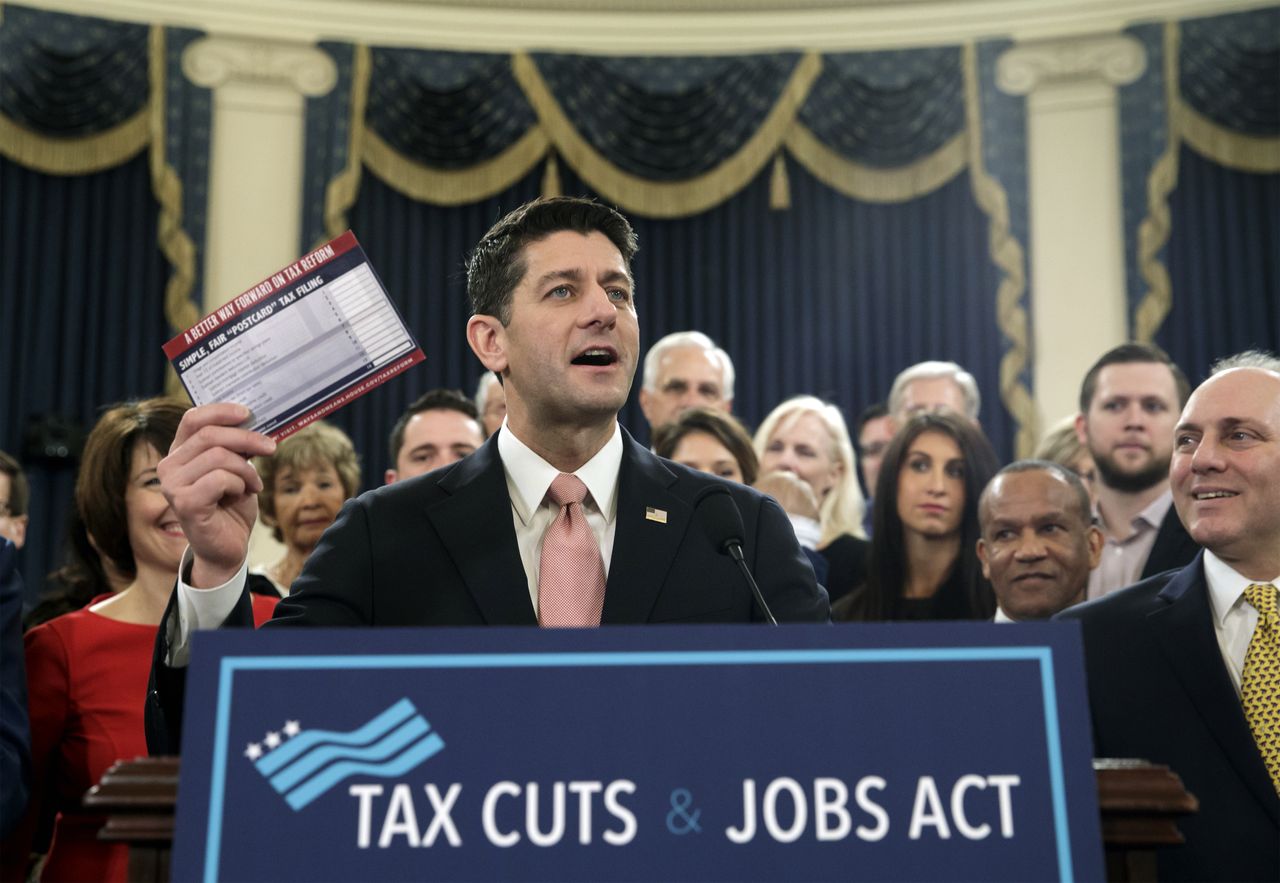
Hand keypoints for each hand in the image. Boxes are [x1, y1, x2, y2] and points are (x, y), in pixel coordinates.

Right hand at [158, 403, 275, 586]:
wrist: (228, 546)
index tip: (248, 413)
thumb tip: (254, 420)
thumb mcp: (237, 467)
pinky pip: (220, 479)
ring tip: (253, 483)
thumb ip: (237, 446)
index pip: (192, 419)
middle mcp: (169, 466)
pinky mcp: (184, 503)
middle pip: (210, 435)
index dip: (220, 411)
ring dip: (246, 469)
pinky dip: (239, 484)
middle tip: (270, 447)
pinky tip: (241, 495)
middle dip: (247, 438)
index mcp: (179, 452)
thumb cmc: (231, 505)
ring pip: (218, 456)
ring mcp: (173, 486)